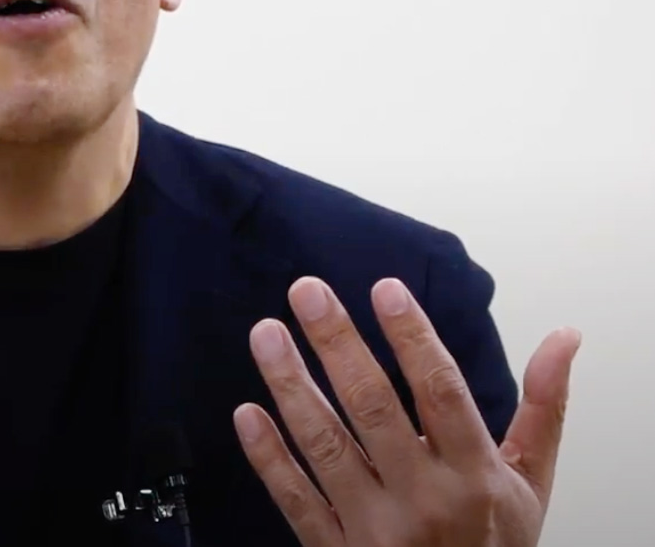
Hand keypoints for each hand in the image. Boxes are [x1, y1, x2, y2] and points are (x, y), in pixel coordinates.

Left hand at [233, 277, 580, 546]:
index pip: (440, 392)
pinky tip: (247, 412)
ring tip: (267, 334)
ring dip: (292, 386)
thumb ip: (543, 407)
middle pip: (373, 407)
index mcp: (474, 475)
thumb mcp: (530, 482)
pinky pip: (296, 500)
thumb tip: (563, 337)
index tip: (385, 289)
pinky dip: (269, 457)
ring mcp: (375, 528)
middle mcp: (423, 499)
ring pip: (326, 446)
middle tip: (306, 291)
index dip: (413, 338)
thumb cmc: (495, 545)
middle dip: (337, 343)